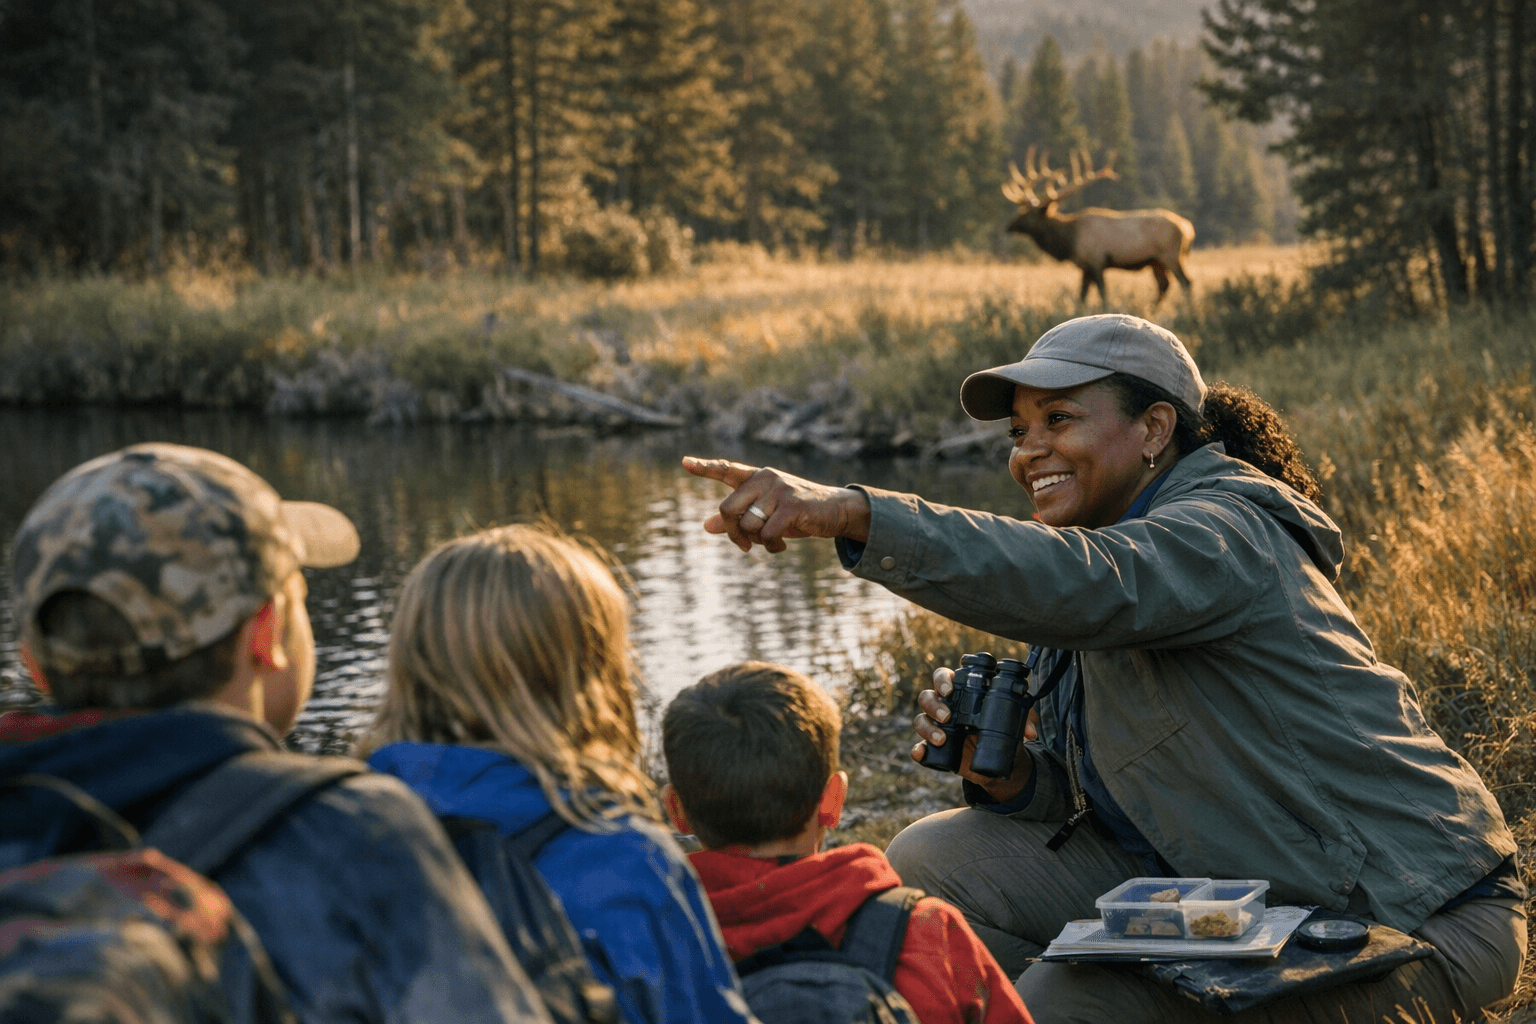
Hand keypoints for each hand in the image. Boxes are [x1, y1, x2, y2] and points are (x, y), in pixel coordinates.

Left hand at [681, 456, 871, 553]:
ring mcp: (779, 490)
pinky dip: (771, 546)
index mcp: (757, 477)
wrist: (836, 511)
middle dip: (733, 533)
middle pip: (727, 509)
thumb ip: (737, 517)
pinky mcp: (793, 506)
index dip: (704, 467)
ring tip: (771, 542)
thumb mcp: (766, 514)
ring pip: (747, 524)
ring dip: (756, 542)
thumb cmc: (797, 513)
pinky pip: (767, 533)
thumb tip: (706, 526)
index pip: (726, 469)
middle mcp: (765, 478)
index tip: (684, 462)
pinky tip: (780, 545)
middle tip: (744, 546)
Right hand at [911, 666, 1038, 801]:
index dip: (942, 680)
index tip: (950, 690)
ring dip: (927, 727)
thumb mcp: (1014, 725)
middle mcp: (945, 707)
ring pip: (920, 719)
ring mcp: (937, 727)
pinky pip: (919, 747)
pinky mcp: (934, 749)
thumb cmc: (1002, 734)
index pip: (943, 678)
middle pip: (927, 696)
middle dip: (934, 704)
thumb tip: (1030, 731)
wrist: (998, 766)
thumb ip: (1024, 721)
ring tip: (942, 739)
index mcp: (961, 694)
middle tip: (947, 716)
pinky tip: (921, 753)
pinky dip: (918, 750)